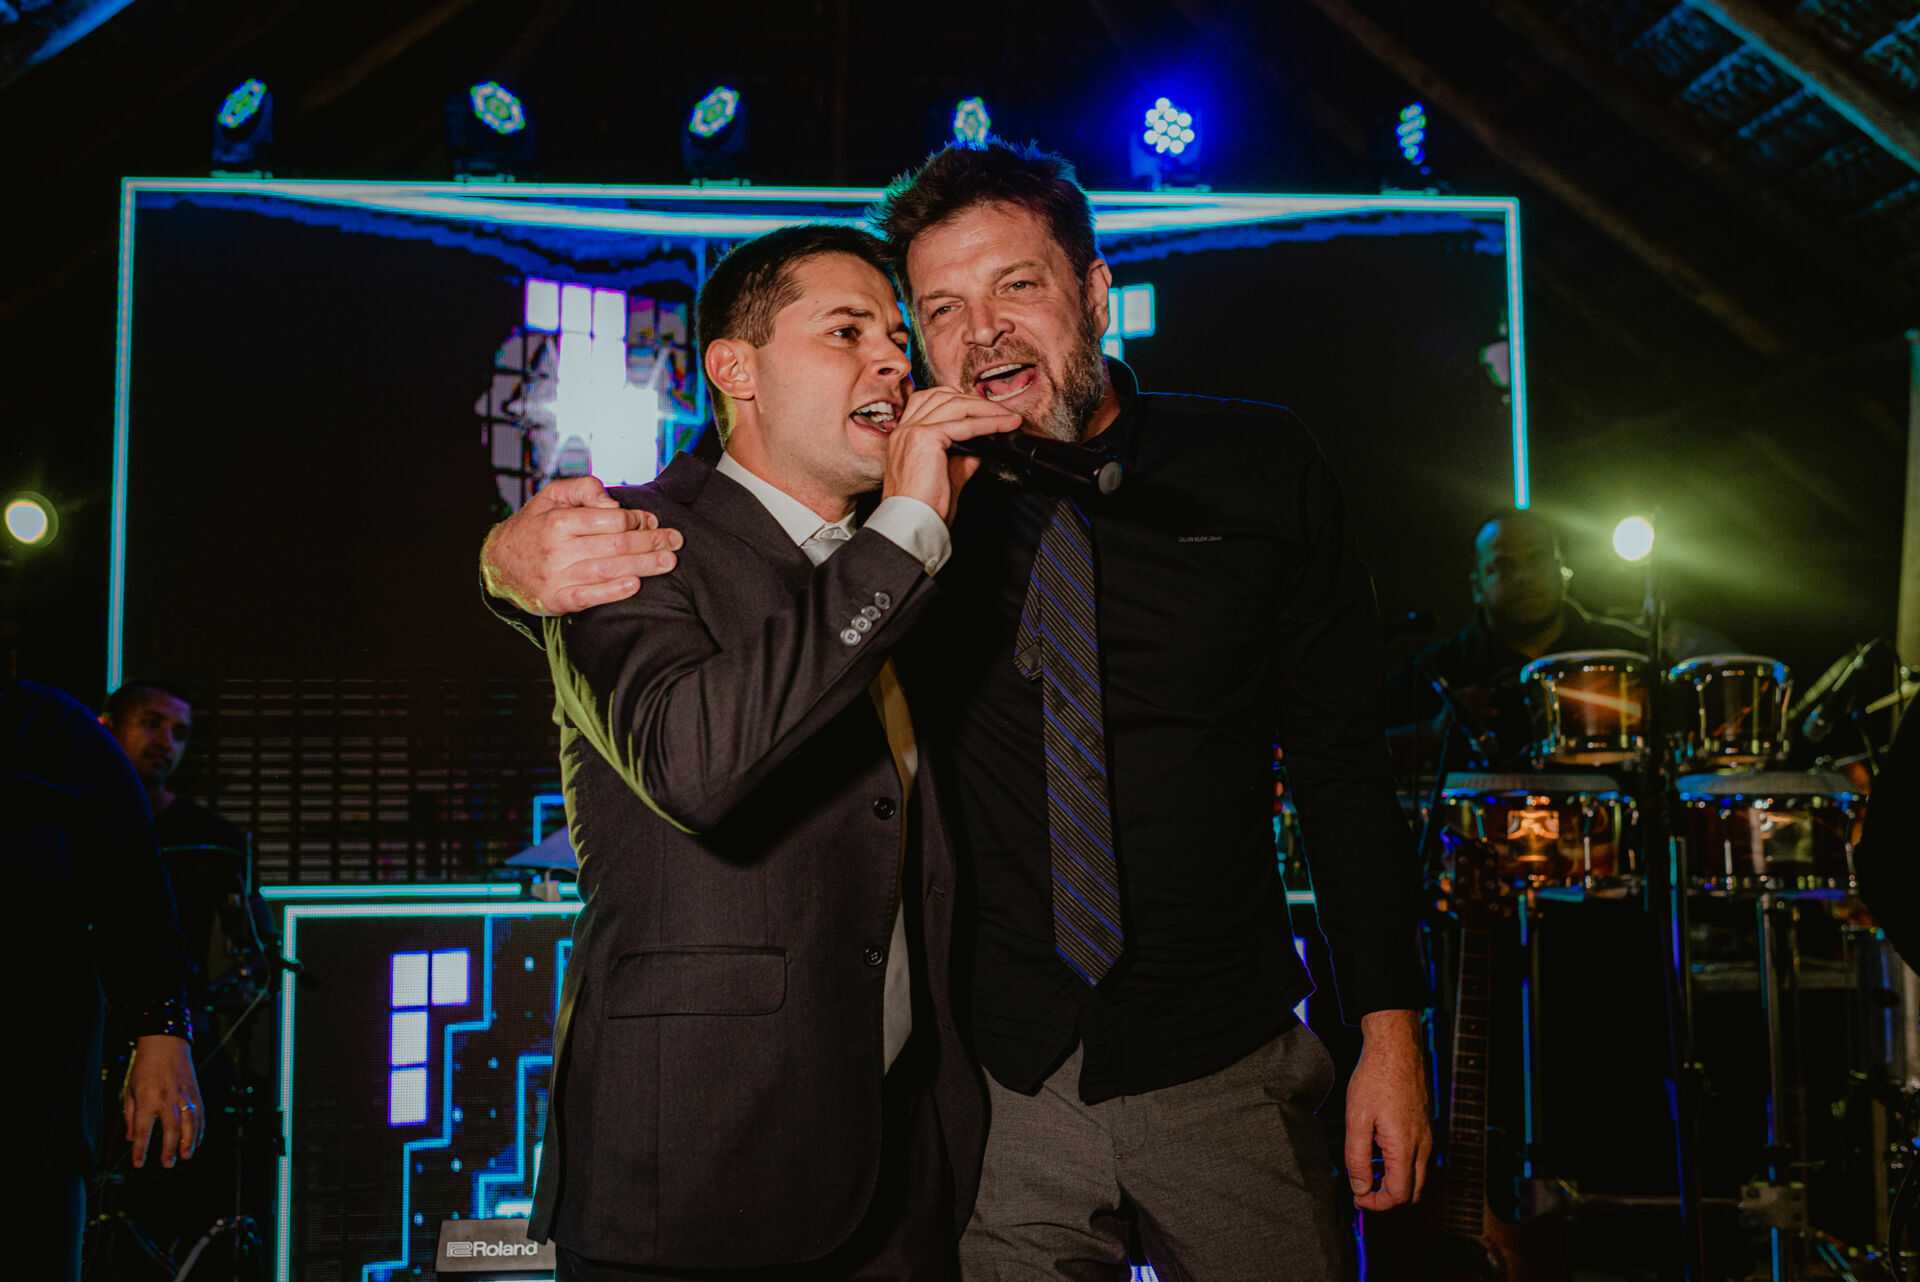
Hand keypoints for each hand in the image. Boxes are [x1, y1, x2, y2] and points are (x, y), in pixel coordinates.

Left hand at [123, 1034, 201, 1168]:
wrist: (166, 1043)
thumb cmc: (144, 1066)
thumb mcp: (130, 1090)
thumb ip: (130, 1115)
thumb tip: (131, 1138)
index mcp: (147, 1099)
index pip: (143, 1131)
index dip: (141, 1150)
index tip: (139, 1164)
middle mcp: (167, 1099)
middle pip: (171, 1130)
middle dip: (169, 1149)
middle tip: (167, 1164)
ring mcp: (184, 1095)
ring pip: (189, 1124)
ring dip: (188, 1142)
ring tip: (186, 1156)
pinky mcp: (195, 1092)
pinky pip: (199, 1114)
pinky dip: (199, 1129)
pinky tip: (197, 1140)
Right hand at [480, 476, 683, 616]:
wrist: (499, 564)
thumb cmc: (534, 526)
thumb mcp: (550, 496)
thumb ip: (582, 488)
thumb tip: (612, 500)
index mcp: (558, 521)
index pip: (609, 520)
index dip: (636, 519)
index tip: (652, 520)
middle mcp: (557, 549)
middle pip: (615, 545)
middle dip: (650, 542)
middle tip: (675, 540)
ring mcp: (557, 577)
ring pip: (608, 570)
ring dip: (644, 566)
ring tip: (668, 561)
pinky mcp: (558, 600)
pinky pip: (591, 597)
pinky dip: (614, 591)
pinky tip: (636, 585)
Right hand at [883, 387, 1023, 523]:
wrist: (910, 525)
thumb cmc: (922, 510)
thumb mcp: (945, 478)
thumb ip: (960, 460)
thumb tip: (978, 449)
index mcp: (903, 436)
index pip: (930, 402)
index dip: (959, 401)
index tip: (984, 410)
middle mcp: (904, 429)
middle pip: (943, 396)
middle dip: (975, 400)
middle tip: (1001, 411)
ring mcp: (912, 431)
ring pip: (955, 405)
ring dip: (986, 409)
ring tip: (1008, 417)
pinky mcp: (925, 438)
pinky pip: (964, 424)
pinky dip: (988, 423)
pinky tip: (1004, 426)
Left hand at [1345, 1008, 1432, 1210]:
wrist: (1396, 1048)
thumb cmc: (1376, 1078)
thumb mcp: (1356, 1119)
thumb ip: (1357, 1158)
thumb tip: (1361, 1187)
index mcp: (1405, 1147)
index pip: (1398, 1195)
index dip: (1376, 1204)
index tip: (1358, 1198)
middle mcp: (1422, 1145)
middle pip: (1412, 1191)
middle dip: (1388, 1197)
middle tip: (1363, 1190)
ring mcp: (1426, 1135)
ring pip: (1417, 1175)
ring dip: (1394, 1181)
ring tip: (1367, 1170)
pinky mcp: (1424, 1125)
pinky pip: (1417, 1157)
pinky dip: (1400, 1165)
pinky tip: (1378, 1150)